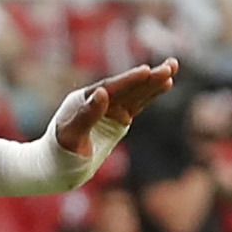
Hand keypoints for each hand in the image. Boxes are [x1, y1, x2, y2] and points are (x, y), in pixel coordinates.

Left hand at [53, 60, 180, 156]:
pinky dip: (151, 94)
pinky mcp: (119, 118)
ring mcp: (110, 108)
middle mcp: (98, 99)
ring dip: (154, 81)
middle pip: (127, 86)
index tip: (146, 71)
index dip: (129, 80)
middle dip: (149, 76)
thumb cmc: (60, 153)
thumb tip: (102, 93)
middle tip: (171, 65)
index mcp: (84, 100)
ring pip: (136, 92)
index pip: (110, 88)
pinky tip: (166, 84)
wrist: (58, 167)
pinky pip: (138, 103)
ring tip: (173, 66)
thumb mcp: (70, 136)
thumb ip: (86, 116)